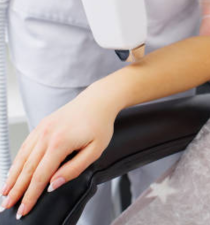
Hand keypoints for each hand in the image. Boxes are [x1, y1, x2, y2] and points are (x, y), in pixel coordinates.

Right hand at [0, 84, 119, 219]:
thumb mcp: (94, 150)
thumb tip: (53, 184)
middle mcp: (47, 134)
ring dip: (13, 175)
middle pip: (27, 168)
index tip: (23, 210)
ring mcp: (43, 128)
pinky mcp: (43, 124)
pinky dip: (18, 159)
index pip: (40, 176)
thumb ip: (74, 169)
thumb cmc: (99, 124)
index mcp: (60, 143)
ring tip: (6, 191)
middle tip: (7, 206)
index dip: (30, 196)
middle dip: (16, 189)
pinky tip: (15, 169)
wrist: (97, 101)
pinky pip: (26, 144)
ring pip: (23, 156)